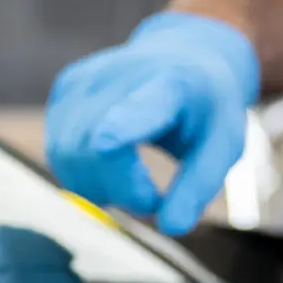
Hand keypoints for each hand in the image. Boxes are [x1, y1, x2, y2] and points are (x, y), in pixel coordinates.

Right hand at [45, 12, 259, 234]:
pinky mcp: (64, 89)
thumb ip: (197, 187)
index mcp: (170, 85)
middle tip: (152, 197)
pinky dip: (82, 173)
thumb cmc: (205, 109)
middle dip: (120, 191)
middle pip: (95, 152)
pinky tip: (109, 162)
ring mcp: (86, 79)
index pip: (140, 109)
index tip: (105, 144)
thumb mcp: (223, 146)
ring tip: (132, 177)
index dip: (120, 128)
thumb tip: (171, 228)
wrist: (184, 54)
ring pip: (67, 157)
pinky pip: (59, 153)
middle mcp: (119, 74)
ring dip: (97, 187)